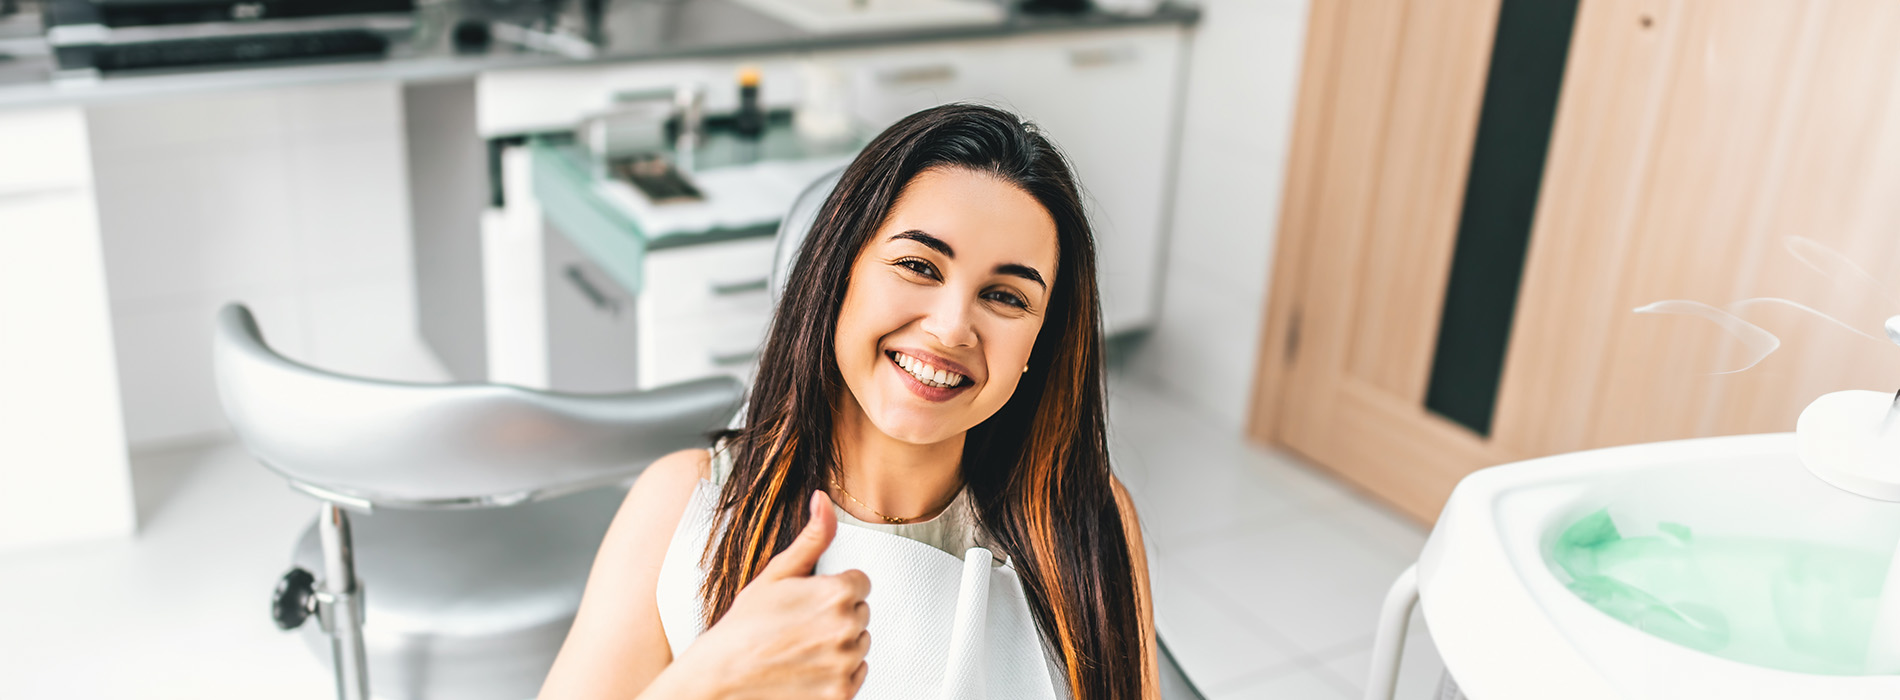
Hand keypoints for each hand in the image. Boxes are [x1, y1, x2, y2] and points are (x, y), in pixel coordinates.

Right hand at [676, 490, 870, 699]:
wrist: (720, 679)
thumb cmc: (743, 628)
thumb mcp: (776, 575)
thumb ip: (812, 538)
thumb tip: (824, 500)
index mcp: (835, 593)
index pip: (860, 583)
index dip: (832, 590)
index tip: (807, 602)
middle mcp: (846, 628)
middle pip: (861, 614)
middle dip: (836, 617)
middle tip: (798, 626)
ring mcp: (845, 664)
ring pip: (860, 646)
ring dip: (839, 646)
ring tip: (800, 648)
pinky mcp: (841, 694)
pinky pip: (856, 676)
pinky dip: (837, 675)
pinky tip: (807, 670)